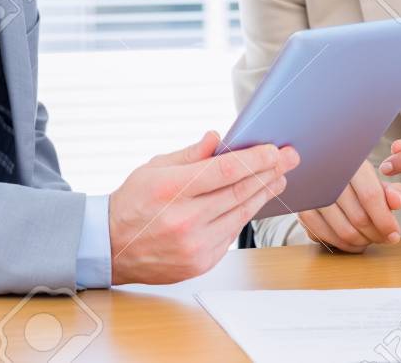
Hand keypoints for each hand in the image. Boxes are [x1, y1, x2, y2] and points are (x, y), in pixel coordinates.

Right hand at [109, 131, 299, 283]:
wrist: (110, 247)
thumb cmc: (132, 202)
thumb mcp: (154, 168)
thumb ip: (190, 155)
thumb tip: (218, 138)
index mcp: (172, 190)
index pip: (225, 171)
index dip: (255, 159)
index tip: (275, 149)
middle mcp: (185, 219)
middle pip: (239, 191)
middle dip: (269, 172)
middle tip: (290, 158)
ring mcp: (195, 245)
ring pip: (241, 213)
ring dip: (263, 193)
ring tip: (278, 177)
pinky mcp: (201, 262)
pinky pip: (231, 233)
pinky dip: (244, 214)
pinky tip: (254, 200)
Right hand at [297, 160, 400, 252]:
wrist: (321, 172)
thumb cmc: (355, 179)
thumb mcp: (376, 180)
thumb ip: (393, 191)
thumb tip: (397, 201)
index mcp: (350, 163)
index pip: (371, 196)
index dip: (385, 220)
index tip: (395, 234)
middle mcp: (328, 175)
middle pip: (359, 217)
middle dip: (376, 234)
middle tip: (384, 238)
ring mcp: (312, 193)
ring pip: (343, 231)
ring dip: (361, 242)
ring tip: (370, 239)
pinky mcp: (302, 209)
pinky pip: (325, 237)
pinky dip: (342, 245)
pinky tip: (353, 241)